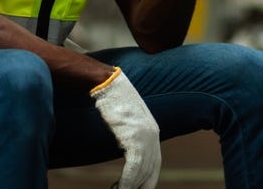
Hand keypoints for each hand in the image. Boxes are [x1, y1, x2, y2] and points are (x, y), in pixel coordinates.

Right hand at [90, 67, 160, 188]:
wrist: (108, 85)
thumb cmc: (114, 100)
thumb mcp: (128, 120)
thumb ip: (132, 133)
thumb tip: (126, 145)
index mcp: (152, 131)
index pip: (154, 163)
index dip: (147, 179)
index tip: (139, 188)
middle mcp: (153, 136)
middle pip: (151, 170)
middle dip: (142, 185)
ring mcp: (145, 137)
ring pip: (142, 171)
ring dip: (131, 186)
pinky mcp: (135, 138)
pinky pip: (134, 167)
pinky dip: (127, 181)